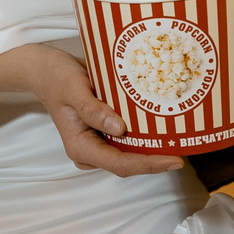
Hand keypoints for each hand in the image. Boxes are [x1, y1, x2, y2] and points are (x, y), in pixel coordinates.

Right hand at [0, 44, 182, 178]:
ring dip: (155, 148)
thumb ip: (93, 109)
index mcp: (81, 147)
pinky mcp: (104, 132)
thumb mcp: (73, 89)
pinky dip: (147, 135)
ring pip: (131, 153)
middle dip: (157, 159)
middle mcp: (91, 150)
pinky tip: (166, 127)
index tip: (176, 159)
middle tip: (188, 148)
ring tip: (183, 139)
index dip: (149, 164)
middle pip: (129, 163)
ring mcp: (98, 142)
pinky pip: (129, 140)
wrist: (45, 69)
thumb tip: (120, 128)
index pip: (120, 164)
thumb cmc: (57, 77)